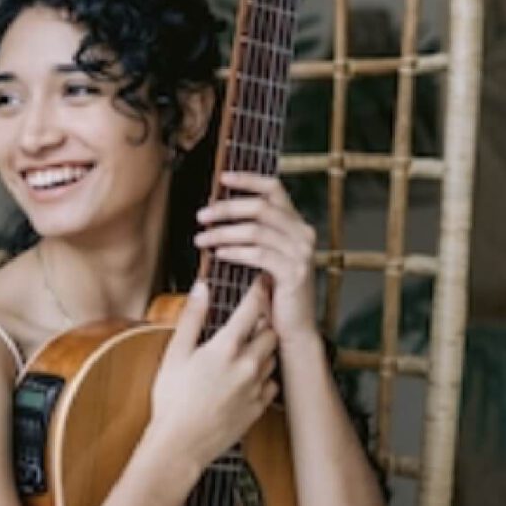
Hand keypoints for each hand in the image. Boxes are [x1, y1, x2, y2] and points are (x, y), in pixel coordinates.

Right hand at [149, 277, 278, 472]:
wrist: (180, 446)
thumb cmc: (172, 401)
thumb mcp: (175, 354)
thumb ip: (192, 318)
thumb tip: (202, 288)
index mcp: (226, 348)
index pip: (252, 309)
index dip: (258, 291)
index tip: (260, 283)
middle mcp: (248, 365)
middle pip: (271, 332)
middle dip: (263, 324)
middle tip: (249, 322)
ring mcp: (256, 388)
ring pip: (273, 357)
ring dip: (263, 349)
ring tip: (245, 350)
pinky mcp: (259, 407)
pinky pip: (272, 383)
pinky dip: (263, 376)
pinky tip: (246, 378)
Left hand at [194, 172, 317, 346]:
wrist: (294, 328)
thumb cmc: (274, 292)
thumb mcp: (266, 257)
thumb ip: (254, 234)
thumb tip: (219, 213)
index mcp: (297, 224)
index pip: (274, 189)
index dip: (248, 179)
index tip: (222, 178)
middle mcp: (303, 233)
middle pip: (261, 207)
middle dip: (227, 209)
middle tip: (201, 216)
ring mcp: (301, 253)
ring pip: (256, 230)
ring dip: (224, 232)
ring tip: (202, 239)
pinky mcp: (293, 272)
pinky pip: (258, 254)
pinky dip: (234, 251)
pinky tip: (218, 254)